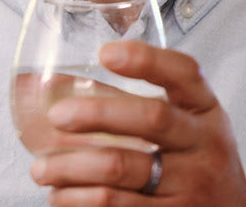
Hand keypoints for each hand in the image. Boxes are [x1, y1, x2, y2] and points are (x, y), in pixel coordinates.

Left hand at [30, 40, 245, 205]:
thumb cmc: (197, 158)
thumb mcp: (187, 123)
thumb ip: (139, 101)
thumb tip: (59, 84)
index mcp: (204, 109)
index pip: (183, 73)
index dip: (146, 59)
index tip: (106, 53)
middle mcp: (203, 144)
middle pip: (151, 118)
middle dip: (97, 113)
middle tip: (57, 116)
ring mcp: (190, 185)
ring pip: (123, 169)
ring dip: (72, 168)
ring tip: (41, 169)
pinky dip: (79, 201)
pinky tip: (60, 195)